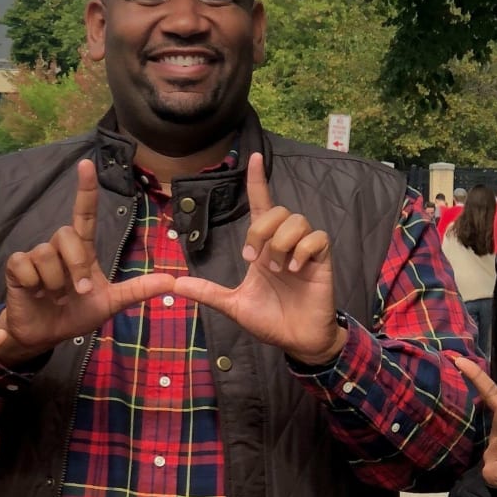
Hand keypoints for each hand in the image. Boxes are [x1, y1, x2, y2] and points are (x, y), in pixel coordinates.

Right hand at [0, 159, 174, 362]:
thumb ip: (137, 291)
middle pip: (67, 235)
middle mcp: (59, 247)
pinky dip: (34, 283)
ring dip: (55, 282)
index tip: (86, 164)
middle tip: (79, 292)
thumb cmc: (76, 314)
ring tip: (54, 297)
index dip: (85, 190)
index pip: (84, 214)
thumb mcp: (110, 303)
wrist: (45, 335)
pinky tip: (35, 293)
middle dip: (75, 266)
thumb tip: (171, 281)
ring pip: (45, 253)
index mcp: (82, 251)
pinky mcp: (17, 268)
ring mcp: (36, 256)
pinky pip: (25, 264)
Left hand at [173, 153, 343, 363]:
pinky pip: (316, 238)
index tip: (252, 156)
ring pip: (296, 220)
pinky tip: (295, 270)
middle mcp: (284, 243)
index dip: (257, 181)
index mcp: (264, 248)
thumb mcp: (233, 305)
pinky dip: (302, 252)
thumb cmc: (270, 320)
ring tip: (279, 271)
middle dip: (261, 231)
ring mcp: (304, 251)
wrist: (296, 341)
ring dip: (280, 244)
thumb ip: (207, 292)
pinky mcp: (323, 260)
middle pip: (276, 211)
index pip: (261, 205)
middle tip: (256, 260)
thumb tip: (173, 284)